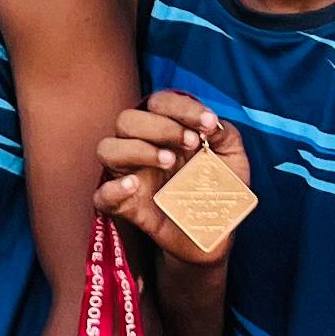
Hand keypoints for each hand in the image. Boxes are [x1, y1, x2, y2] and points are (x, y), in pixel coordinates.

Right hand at [96, 91, 250, 263]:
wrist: (216, 232)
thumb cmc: (220, 188)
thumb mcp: (232, 157)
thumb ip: (224, 134)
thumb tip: (211, 123)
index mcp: (166, 130)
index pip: (158, 103)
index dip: (181, 107)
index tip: (208, 123)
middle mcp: (142, 147)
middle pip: (127, 120)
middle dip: (160, 126)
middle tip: (190, 143)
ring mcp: (131, 176)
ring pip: (107, 149)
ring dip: (136, 149)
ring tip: (169, 162)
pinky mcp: (127, 207)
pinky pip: (102, 195)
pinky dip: (113, 189)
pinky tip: (135, 186)